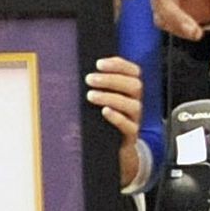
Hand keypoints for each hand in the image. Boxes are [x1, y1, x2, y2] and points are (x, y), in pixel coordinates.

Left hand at [86, 53, 145, 183]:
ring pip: (133, 105)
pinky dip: (117, 117)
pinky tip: (104, 111)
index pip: (134, 71)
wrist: (112, 147)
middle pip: (134, 86)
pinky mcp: (130, 135)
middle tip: (90, 79)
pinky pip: (129, 126)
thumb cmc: (102, 118)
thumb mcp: (101, 99)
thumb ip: (96, 86)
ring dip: (111, 97)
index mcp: (131, 90)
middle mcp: (136, 102)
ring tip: (90, 95)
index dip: (119, 65)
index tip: (99, 63)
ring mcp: (135, 119)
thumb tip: (73, 70)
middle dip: (111, 80)